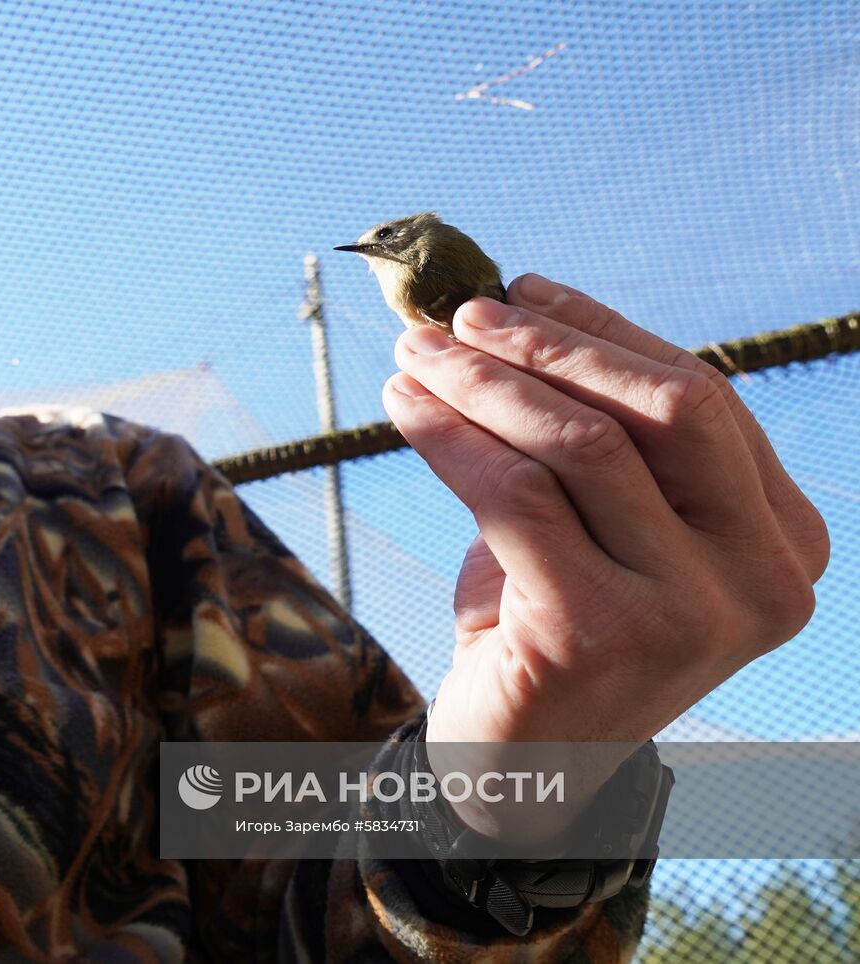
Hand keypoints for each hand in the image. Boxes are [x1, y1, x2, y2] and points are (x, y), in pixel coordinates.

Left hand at [379, 274, 828, 828]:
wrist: (520, 765)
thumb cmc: (554, 623)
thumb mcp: (596, 523)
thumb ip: (592, 432)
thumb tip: (510, 305)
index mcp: (782, 538)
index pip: (700, 396)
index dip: (603, 331)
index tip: (522, 287)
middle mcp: (760, 577)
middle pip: (660, 407)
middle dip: (549, 344)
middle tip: (458, 314)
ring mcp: (689, 612)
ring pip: (580, 443)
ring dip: (483, 382)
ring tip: (416, 355)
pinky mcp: (599, 634)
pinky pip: (515, 495)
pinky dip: (450, 437)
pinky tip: (402, 407)